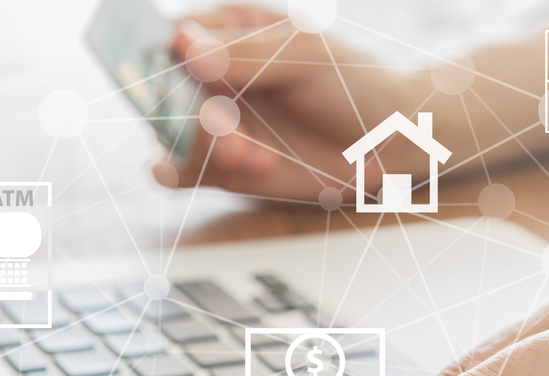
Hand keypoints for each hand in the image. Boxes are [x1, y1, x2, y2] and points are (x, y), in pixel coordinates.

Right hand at [153, 5, 415, 200]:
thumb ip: (247, 53)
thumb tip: (185, 46)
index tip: (182, 76)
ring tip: (255, 158)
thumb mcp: (306, 56)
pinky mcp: (219, 164)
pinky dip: (186, 172)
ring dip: (200, 150)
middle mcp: (209, 76)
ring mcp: (212, 121)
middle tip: (233, 136)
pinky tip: (211, 170)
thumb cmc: (351, 83)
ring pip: (169, 134)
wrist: (386, 142)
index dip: (162, 56)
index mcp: (227, 31)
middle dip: (192, 116)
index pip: (171, 35)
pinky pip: (175, 172)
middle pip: (163, 91)